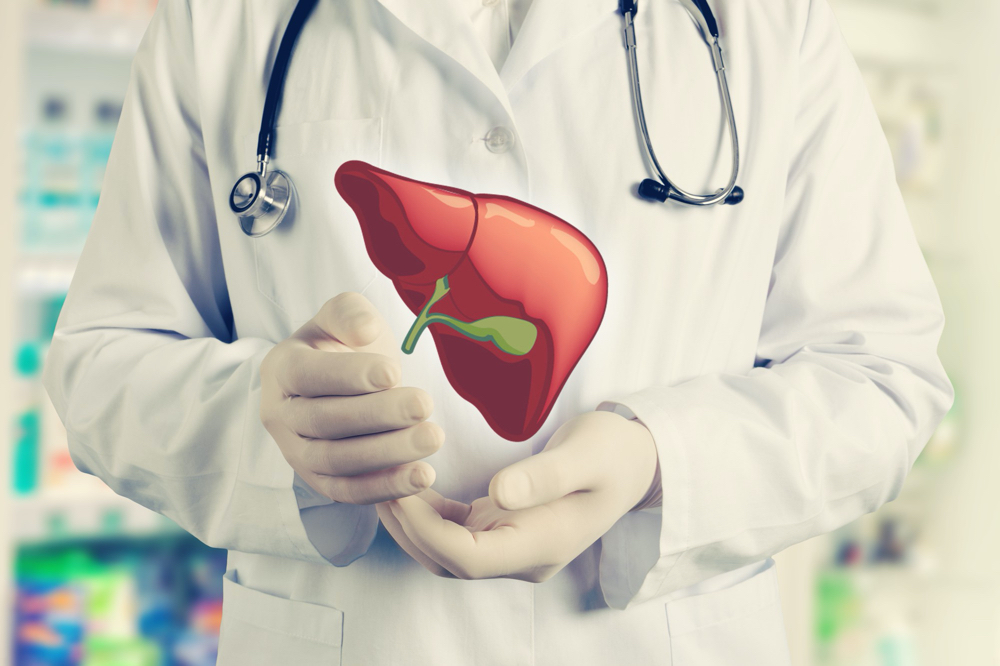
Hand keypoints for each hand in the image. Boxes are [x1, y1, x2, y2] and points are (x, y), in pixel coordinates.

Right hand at [260, 292, 443, 503]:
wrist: (339, 384)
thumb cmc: (343, 345)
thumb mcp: (343, 316)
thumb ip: (350, 313)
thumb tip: (365, 331)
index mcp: (281, 369)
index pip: (309, 374)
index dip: (349, 375)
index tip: (393, 371)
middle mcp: (281, 415)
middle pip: (324, 421)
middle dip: (378, 415)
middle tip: (424, 404)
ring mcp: (296, 453)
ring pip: (337, 461)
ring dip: (388, 453)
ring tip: (432, 437)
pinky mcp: (320, 482)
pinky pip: (349, 491)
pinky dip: (385, 488)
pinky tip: (423, 475)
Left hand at [377, 411, 660, 581]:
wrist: (636, 459)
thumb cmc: (614, 451)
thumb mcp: (586, 455)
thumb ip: (543, 476)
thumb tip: (498, 495)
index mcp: (543, 545)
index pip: (468, 559)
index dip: (426, 531)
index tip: (399, 491)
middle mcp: (524, 558)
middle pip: (448, 562)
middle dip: (408, 527)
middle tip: (376, 481)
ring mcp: (514, 547)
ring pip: (447, 553)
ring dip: (413, 523)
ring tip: (383, 481)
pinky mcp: (505, 529)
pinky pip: (457, 534)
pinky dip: (429, 514)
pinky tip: (411, 483)